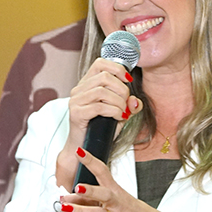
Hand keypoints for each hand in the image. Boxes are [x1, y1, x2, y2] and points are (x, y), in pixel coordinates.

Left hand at [55, 147, 176, 211]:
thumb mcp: (118, 202)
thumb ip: (93, 200)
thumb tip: (69, 198)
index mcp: (117, 191)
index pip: (103, 171)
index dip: (91, 160)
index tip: (79, 151)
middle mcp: (117, 204)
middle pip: (103, 194)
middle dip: (89, 191)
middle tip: (76, 187)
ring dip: (79, 211)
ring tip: (64, 208)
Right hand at [57, 59, 139, 189]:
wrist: (86, 148)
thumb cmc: (101, 129)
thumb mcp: (120, 114)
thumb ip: (129, 105)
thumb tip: (136, 101)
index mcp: (87, 84)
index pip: (100, 63)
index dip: (117, 68)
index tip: (128, 80)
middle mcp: (79, 90)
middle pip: (104, 77)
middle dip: (122, 89)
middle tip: (126, 103)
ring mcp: (76, 101)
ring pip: (102, 91)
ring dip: (118, 102)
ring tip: (123, 112)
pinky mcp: (76, 113)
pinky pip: (99, 107)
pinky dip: (114, 111)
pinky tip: (118, 117)